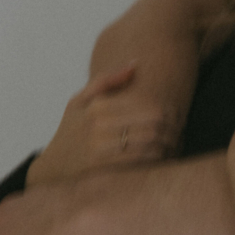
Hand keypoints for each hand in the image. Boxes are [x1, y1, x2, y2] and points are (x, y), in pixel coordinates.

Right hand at [27, 64, 180, 186]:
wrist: (52, 169)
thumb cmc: (70, 132)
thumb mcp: (78, 101)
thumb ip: (106, 80)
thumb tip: (135, 64)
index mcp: (97, 107)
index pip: (146, 103)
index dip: (168, 108)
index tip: (177, 112)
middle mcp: (98, 126)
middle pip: (152, 122)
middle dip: (173, 126)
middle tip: (181, 129)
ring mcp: (101, 149)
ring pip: (150, 142)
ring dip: (169, 143)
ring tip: (176, 143)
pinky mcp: (104, 170)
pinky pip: (141, 162)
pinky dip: (158, 159)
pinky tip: (164, 157)